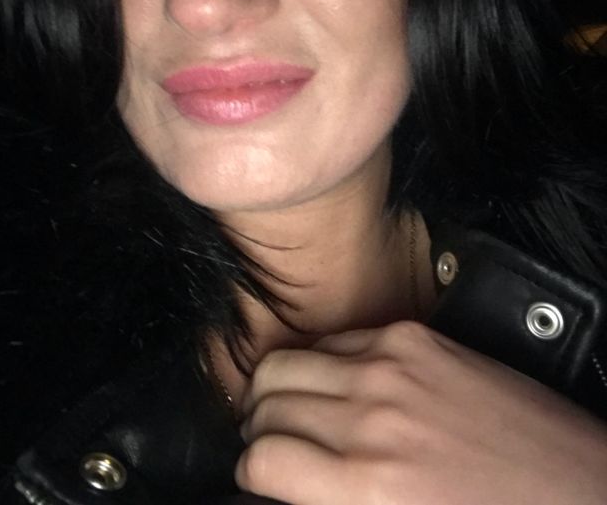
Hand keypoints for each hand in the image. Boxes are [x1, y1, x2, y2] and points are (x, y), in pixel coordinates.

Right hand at [235, 321, 606, 504]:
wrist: (576, 484)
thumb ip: (332, 502)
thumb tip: (285, 482)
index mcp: (365, 484)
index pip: (260, 458)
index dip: (250, 470)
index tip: (260, 475)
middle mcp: (371, 415)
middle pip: (265, 398)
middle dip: (258, 425)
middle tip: (270, 440)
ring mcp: (392, 364)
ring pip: (287, 359)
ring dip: (277, 387)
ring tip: (291, 408)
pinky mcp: (415, 337)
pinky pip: (336, 338)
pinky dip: (321, 362)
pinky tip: (335, 385)